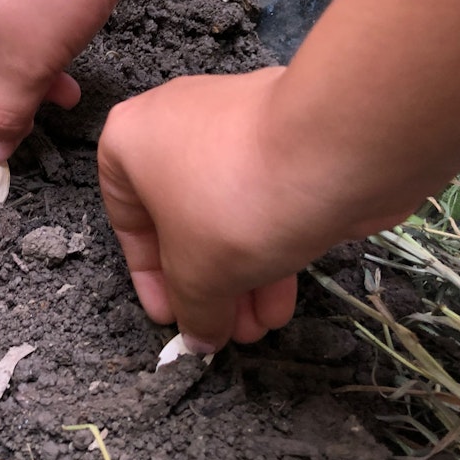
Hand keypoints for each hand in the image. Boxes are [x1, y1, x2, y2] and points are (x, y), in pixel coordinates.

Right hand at [97, 68, 335, 350]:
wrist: (333, 144)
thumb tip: (198, 336)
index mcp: (131, 139)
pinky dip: (270, 243)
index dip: (150, 279)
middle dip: (206, 284)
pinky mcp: (285, 134)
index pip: (126, 221)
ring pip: (226, 212)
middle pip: (181, 220)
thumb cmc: (236, 198)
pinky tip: (284, 297)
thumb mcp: (198, 273)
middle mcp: (174, 123)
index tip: (173, 318)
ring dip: (241, 275)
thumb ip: (191, 309)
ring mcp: (233, 124)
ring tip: (262, 325)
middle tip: (225, 329)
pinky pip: (264, 197)